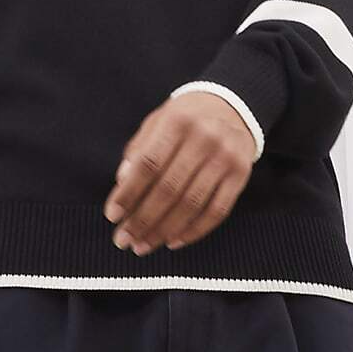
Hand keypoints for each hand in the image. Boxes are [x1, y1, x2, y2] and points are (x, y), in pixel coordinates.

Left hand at [103, 91, 255, 254]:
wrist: (234, 106)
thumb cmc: (187, 118)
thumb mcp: (158, 121)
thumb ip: (139, 150)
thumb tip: (122, 183)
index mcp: (177, 122)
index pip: (148, 164)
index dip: (128, 193)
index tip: (112, 215)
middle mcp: (204, 139)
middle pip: (169, 189)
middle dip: (143, 220)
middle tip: (124, 240)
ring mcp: (225, 158)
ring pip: (192, 205)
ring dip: (164, 231)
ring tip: (143, 245)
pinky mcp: (240, 175)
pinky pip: (217, 211)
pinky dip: (194, 231)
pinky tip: (173, 241)